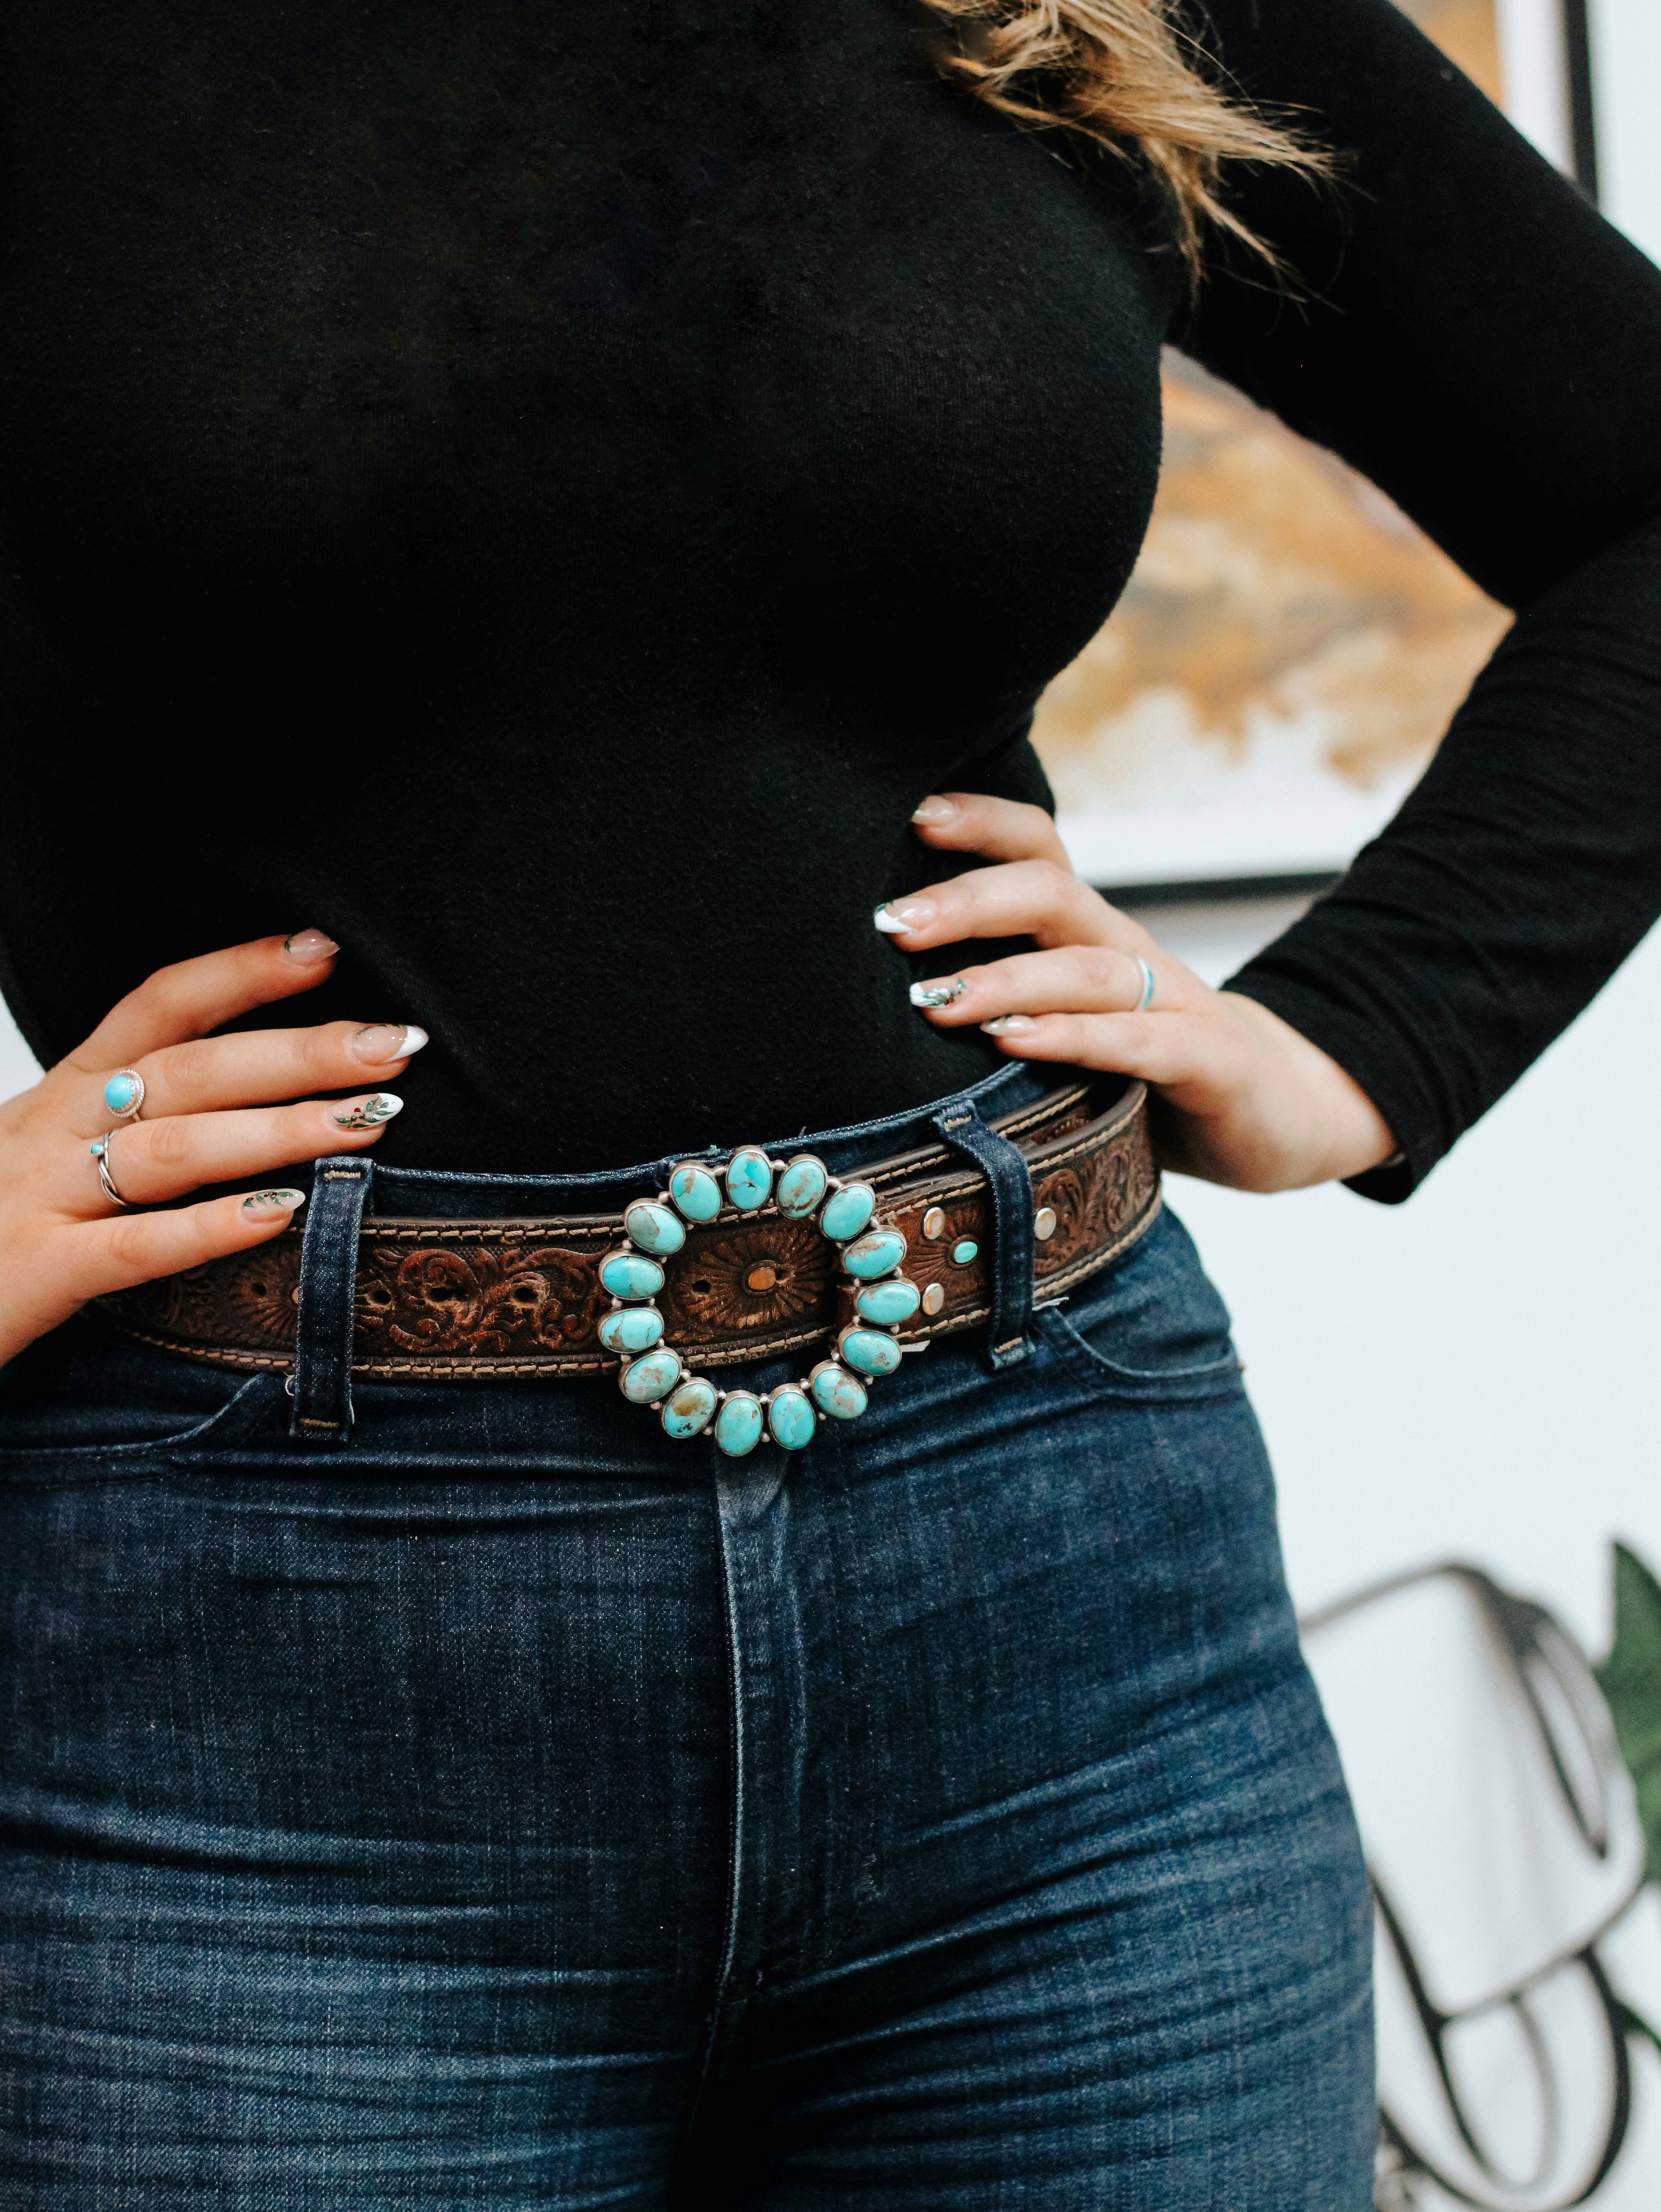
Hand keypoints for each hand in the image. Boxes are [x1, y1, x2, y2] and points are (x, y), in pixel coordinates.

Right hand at [0, 932, 425, 1369]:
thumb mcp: (52, 1157)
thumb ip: (135, 1124)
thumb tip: (247, 1098)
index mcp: (62, 1095)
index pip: (160, 1005)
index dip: (242, 972)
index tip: (326, 950)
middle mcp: (52, 1130)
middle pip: (191, 1069)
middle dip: (299, 1050)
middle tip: (395, 1042)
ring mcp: (41, 1199)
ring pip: (174, 1147)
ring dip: (280, 1128)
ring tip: (370, 1120)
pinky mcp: (36, 1273)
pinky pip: (136, 1248)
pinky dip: (211, 1227)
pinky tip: (283, 1213)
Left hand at [882, 793, 1397, 1192]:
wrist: (1278, 1119)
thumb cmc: (1145, 1074)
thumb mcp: (1069, 1025)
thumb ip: (1002, 1003)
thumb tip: (890, 993)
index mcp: (1092, 934)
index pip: (1039, 850)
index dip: (979, 824)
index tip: (910, 819)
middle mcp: (1131, 952)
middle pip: (1052, 895)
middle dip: (968, 902)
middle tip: (892, 923)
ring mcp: (1177, 1004)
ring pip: (1088, 970)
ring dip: (1006, 980)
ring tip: (934, 999)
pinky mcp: (1211, 1062)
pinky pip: (1139, 1043)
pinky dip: (1074, 1040)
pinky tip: (1013, 1042)